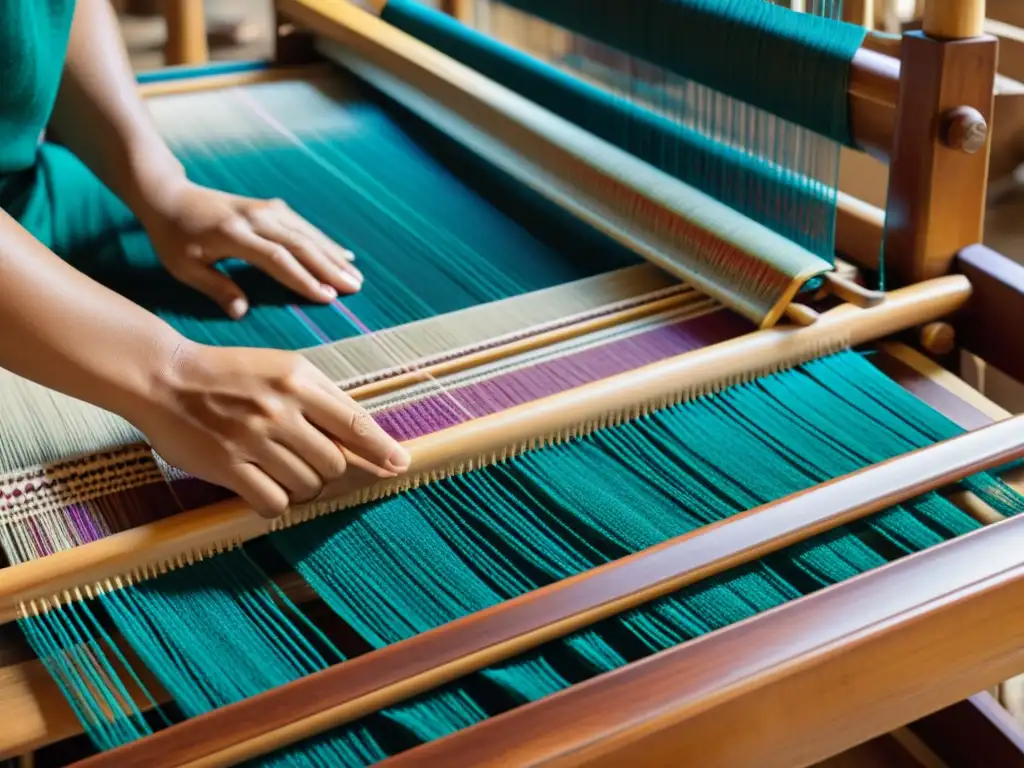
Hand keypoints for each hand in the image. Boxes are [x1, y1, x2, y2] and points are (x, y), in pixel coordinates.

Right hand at [130, 341, 409, 516]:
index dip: (383, 449)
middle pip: (335, 463)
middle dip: (330, 472)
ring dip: (303, 488)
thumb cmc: (231, 374)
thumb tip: (368, 435)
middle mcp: (281, 408)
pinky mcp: (228, 465)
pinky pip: (274, 502)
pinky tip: (265, 489)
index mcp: (299, 380)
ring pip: (307, 486)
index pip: (355, 423)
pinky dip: (277, 503)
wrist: (164, 377)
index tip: (400, 464)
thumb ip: (323, 397)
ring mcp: (253, 438)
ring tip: (282, 471)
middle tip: (309, 464)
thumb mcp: (282, 368)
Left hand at [142, 181, 362, 318]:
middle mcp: (255, 218)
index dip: (303, 279)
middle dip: (329, 269)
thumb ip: (215, 288)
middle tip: (354, 289)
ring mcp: (266, 209)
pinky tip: (342, 255)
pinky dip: (325, 242)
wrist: (170, 195)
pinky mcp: (271, 207)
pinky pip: (303, 226)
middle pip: (300, 245)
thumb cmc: (173, 237)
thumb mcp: (184, 267)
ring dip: (333, 256)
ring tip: (356, 277)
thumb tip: (242, 313)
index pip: (276, 259)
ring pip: (307, 234)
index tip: (327, 297)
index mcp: (233, 235)